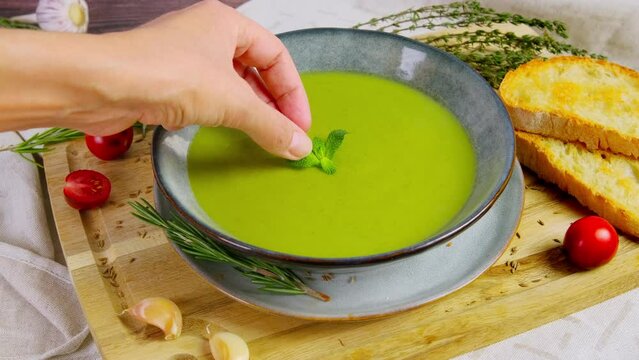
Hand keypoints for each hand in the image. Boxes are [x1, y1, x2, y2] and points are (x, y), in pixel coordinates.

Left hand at [105, 0, 312, 158]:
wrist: (100, 85)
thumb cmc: (166, 75)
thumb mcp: (231, 102)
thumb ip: (270, 125)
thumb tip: (300, 147)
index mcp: (226, 23)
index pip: (276, 55)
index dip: (293, 91)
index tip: (301, 124)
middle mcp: (206, 35)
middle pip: (254, 69)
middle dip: (272, 103)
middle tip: (286, 134)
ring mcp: (184, 58)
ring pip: (229, 85)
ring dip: (247, 110)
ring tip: (261, 136)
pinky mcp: (165, 81)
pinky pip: (205, 96)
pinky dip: (219, 114)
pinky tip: (223, 130)